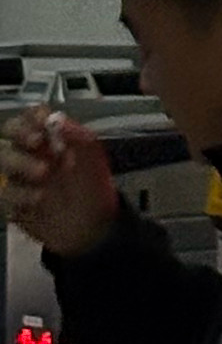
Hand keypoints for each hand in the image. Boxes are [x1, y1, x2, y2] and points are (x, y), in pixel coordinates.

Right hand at [1, 109, 116, 262]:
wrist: (91, 227)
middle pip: (9, 132)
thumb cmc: (92, 186)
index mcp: (49, 138)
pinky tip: (38, 199)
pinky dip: (19, 194)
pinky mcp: (11, 203)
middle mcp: (29, 153)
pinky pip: (4, 194)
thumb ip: (76, 136)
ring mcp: (18, 177)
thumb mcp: (92, 158)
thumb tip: (57, 118)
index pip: (32, 117)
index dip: (33, 116)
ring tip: (44, 173)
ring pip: (3, 161)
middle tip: (36, 142)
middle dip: (19, 133)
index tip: (43, 122)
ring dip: (20, 163)